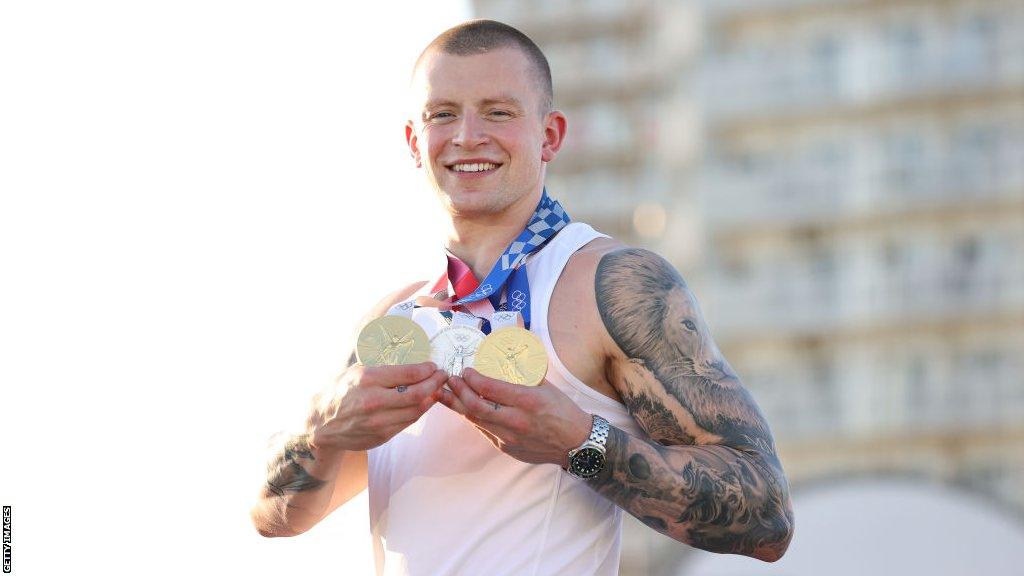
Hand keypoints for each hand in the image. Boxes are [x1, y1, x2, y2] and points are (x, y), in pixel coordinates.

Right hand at [306, 362, 447, 452]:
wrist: (322, 424)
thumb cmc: (341, 391)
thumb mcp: (357, 369)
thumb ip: (382, 364)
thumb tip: (411, 354)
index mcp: (368, 379)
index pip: (408, 374)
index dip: (427, 370)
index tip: (434, 366)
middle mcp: (374, 401)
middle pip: (417, 394)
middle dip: (435, 383)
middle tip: (443, 376)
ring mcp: (378, 421)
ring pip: (416, 410)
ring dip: (432, 398)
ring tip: (437, 388)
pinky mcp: (382, 435)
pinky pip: (409, 422)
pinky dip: (420, 411)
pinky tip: (424, 402)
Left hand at [437, 368, 591, 465]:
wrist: (576, 444)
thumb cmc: (564, 412)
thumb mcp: (547, 386)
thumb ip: (525, 374)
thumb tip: (506, 357)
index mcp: (527, 401)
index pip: (490, 388)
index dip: (472, 378)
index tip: (465, 370)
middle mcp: (516, 421)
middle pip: (475, 406)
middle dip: (458, 391)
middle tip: (450, 379)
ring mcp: (509, 437)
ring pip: (475, 420)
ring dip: (458, 405)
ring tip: (446, 393)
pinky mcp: (506, 448)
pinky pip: (484, 430)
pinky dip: (472, 418)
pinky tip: (464, 408)